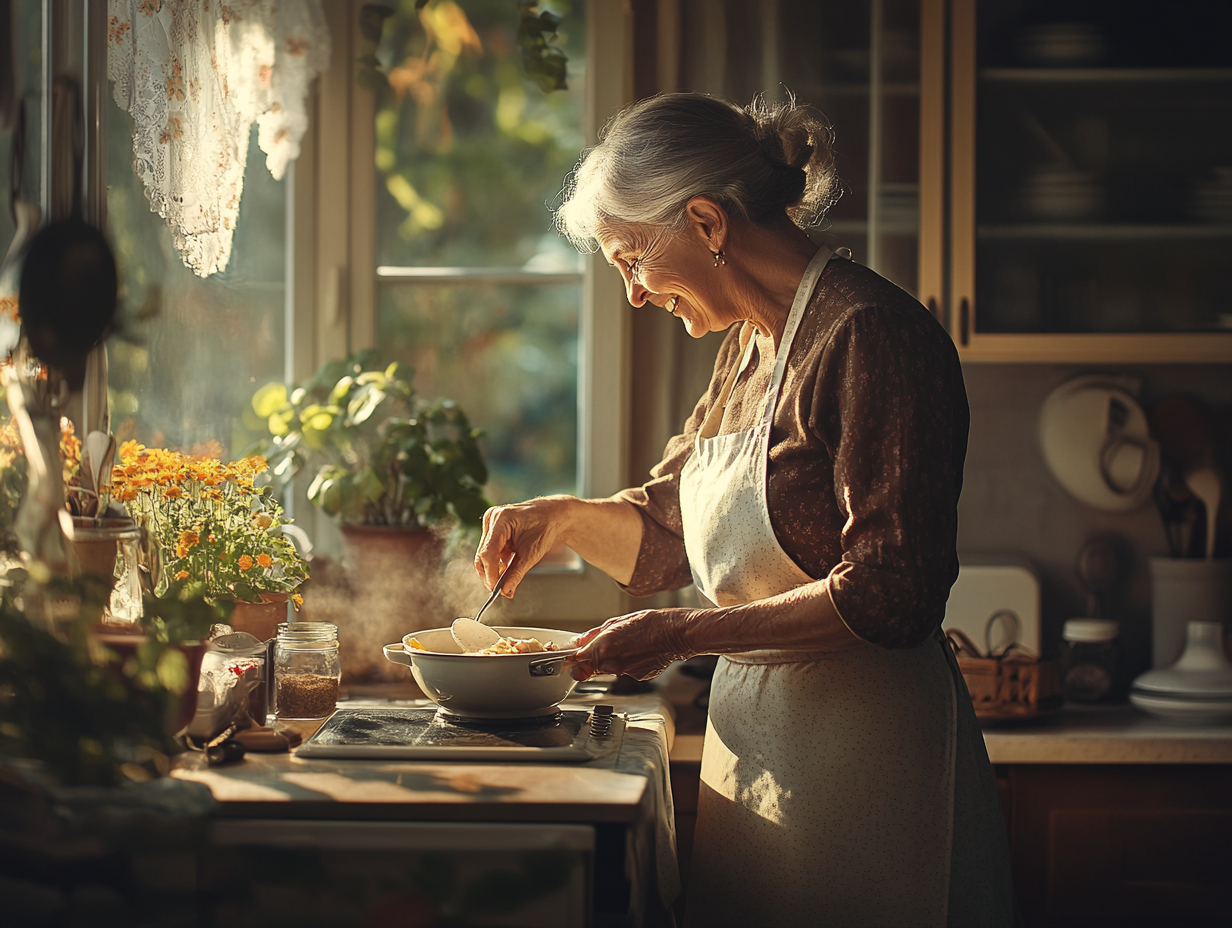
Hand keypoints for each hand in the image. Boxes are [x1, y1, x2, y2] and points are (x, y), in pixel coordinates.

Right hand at [474, 495, 574, 597]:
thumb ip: (516, 574)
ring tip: (507, 583)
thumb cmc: (546, 528)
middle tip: (500, 591)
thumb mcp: (532, 554)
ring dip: (495, 569)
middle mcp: (493, 518)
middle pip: (483, 554)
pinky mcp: (494, 528)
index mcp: (502, 519)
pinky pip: (491, 550)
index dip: (490, 573)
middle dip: (491, 574)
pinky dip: (498, 562)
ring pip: (486, 554)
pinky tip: (508, 569)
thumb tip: (504, 591)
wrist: (554, 516)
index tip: (495, 589)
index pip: (488, 552)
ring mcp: (492, 522)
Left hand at [572, 608, 700, 680]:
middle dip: (591, 660)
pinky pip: (625, 671)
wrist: (676, 634)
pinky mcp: (638, 678)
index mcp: (603, 648)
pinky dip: (628, 664)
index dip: (571, 659)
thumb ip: (594, 634)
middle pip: (590, 668)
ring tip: (627, 646)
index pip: (575, 661)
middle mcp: (611, 664)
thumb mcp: (617, 622)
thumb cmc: (651, 624)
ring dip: (611, 660)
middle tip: (601, 648)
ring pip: (609, 669)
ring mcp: (625, 673)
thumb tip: (580, 641)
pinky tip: (639, 652)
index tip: (570, 658)